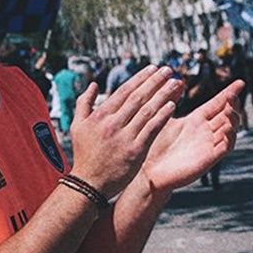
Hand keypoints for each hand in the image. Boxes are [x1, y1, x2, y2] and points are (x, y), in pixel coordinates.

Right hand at [68, 66, 183, 198]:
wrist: (89, 184)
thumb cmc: (84, 154)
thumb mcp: (77, 125)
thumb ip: (84, 103)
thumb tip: (93, 84)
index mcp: (101, 115)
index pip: (124, 90)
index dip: (141, 78)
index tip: (153, 68)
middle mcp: (113, 123)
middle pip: (138, 97)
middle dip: (155, 81)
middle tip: (168, 70)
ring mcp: (125, 136)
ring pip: (147, 110)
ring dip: (163, 95)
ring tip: (175, 83)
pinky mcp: (136, 150)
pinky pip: (152, 129)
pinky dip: (162, 116)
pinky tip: (172, 106)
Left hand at [143, 80, 243, 192]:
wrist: (150, 171)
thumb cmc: (154, 146)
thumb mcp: (164, 117)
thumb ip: (171, 99)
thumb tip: (178, 80)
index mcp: (196, 120)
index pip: (217, 103)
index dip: (229, 93)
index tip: (240, 82)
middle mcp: (205, 131)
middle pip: (227, 114)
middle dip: (233, 104)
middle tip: (233, 96)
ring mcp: (209, 144)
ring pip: (230, 129)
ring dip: (233, 119)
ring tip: (229, 109)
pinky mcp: (209, 158)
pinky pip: (226, 146)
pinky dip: (230, 136)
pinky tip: (228, 128)